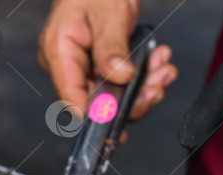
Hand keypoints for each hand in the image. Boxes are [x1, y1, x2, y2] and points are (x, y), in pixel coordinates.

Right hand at [39, 0, 177, 120]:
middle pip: (98, 103)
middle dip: (133, 98)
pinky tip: (158, 64)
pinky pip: (123, 85)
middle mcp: (70, 67)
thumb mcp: (108, 13)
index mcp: (59, 52)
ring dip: (144, 88)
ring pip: (115, 97)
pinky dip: (145, 78)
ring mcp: (86, 69)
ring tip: (163, 68)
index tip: (123, 113)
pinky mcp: (102, 69)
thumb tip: (120, 77)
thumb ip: (111, 46)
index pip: (72, 96)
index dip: (97, 114)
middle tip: (158, 83)